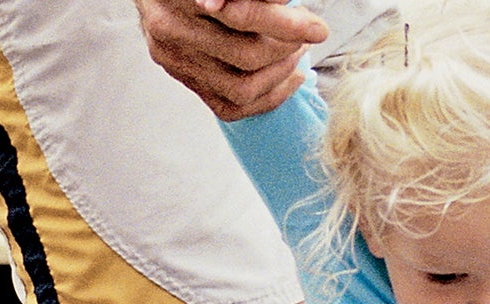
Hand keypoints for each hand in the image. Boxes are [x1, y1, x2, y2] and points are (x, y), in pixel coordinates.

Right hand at [137, 0, 328, 119]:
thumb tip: (286, 4)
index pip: (242, 17)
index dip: (285, 24)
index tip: (315, 27)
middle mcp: (173, 31)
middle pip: (247, 55)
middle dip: (288, 48)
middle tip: (308, 33)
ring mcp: (177, 60)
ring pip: (242, 88)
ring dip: (281, 75)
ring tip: (298, 53)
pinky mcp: (185, 79)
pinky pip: (230, 106)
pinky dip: (267, 97)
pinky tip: (288, 78)